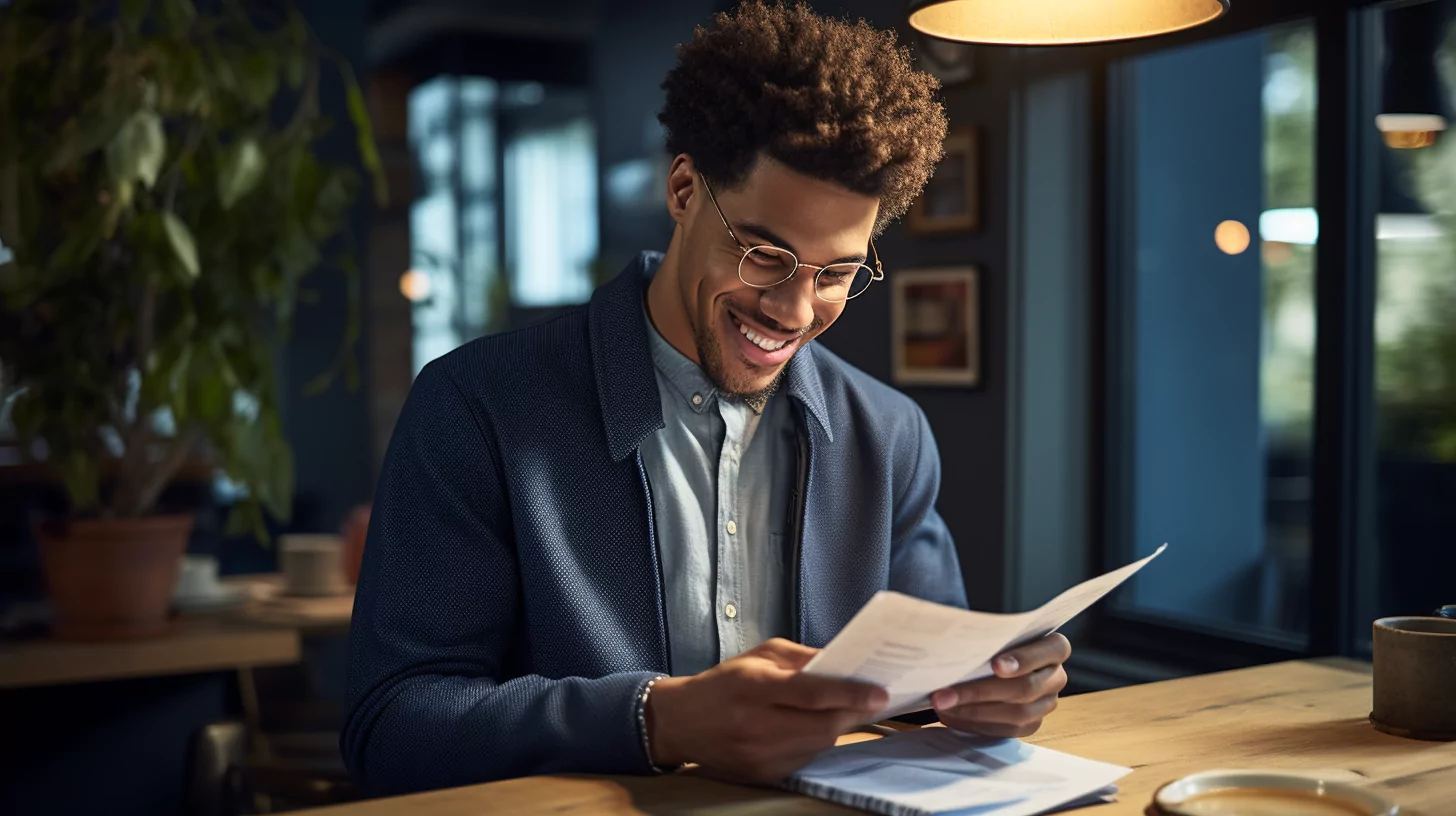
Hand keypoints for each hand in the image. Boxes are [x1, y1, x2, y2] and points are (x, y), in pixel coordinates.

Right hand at [646, 638, 887, 782]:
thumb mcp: (760, 655)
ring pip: (818, 745)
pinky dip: (815, 742)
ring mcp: (759, 756)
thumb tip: (843, 664)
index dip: (849, 693)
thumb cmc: (725, 682)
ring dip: (835, 727)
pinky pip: (805, 759)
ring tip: (839, 709)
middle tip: (871, 699)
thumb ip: (802, 658)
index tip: (879, 692)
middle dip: (852, 712)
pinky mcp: (762, 775)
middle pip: (822, 725)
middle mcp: (756, 725)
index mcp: (754, 688)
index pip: (811, 693)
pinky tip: (809, 727)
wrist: (681, 721)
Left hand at [930, 633, 1070, 737]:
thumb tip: (953, 648)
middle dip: (981, 691)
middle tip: (944, 693)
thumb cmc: (992, 641)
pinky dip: (975, 723)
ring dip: (973, 711)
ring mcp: (1046, 704)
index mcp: (1054, 648)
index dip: (1025, 658)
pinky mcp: (1031, 725)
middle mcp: (1056, 677)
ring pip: (1016, 713)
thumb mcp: (993, 632)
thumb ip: (987, 636)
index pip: (1053, 650)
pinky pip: (1006, 729)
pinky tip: (951, 714)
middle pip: (1026, 687)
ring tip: (942, 704)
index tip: (995, 665)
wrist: (990, 661)